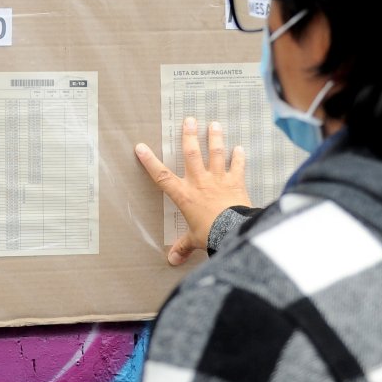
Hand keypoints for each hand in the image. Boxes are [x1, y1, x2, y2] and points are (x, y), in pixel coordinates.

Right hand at [136, 117, 250, 265]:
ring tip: (214, 124)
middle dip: (189, 136)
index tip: (141, 147)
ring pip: (216, 153)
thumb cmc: (210, 235)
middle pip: (192, 154)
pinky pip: (238, 166)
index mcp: (184, 195)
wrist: (233, 231)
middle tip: (189, 120)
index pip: (161, 176)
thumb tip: (172, 261)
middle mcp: (200, 182)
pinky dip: (239, 157)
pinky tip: (240, 148)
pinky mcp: (236, 182)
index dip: (149, 161)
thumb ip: (182, 247)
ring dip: (215, 138)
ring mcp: (218, 179)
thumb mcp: (194, 240)